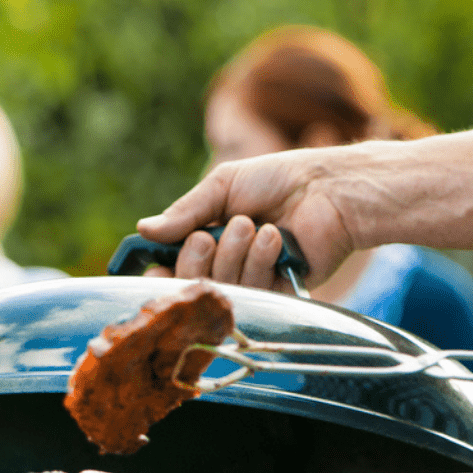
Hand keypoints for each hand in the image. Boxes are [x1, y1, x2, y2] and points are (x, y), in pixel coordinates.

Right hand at [137, 148, 356, 289]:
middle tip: (206, 237)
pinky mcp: (278, 292)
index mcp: (206, 239)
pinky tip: (275, 237)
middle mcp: (225, 263)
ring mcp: (251, 279)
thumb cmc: (278, 180)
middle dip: (194, 261)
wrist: (328, 188)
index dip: (160, 275)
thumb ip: (185, 211)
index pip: (172, 268)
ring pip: (222, 286)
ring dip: (232, 253)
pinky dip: (259, 260)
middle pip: (191, 282)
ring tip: (252, 225)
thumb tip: (143, 229)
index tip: (153, 272)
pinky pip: (254, 290)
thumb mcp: (222, 186)